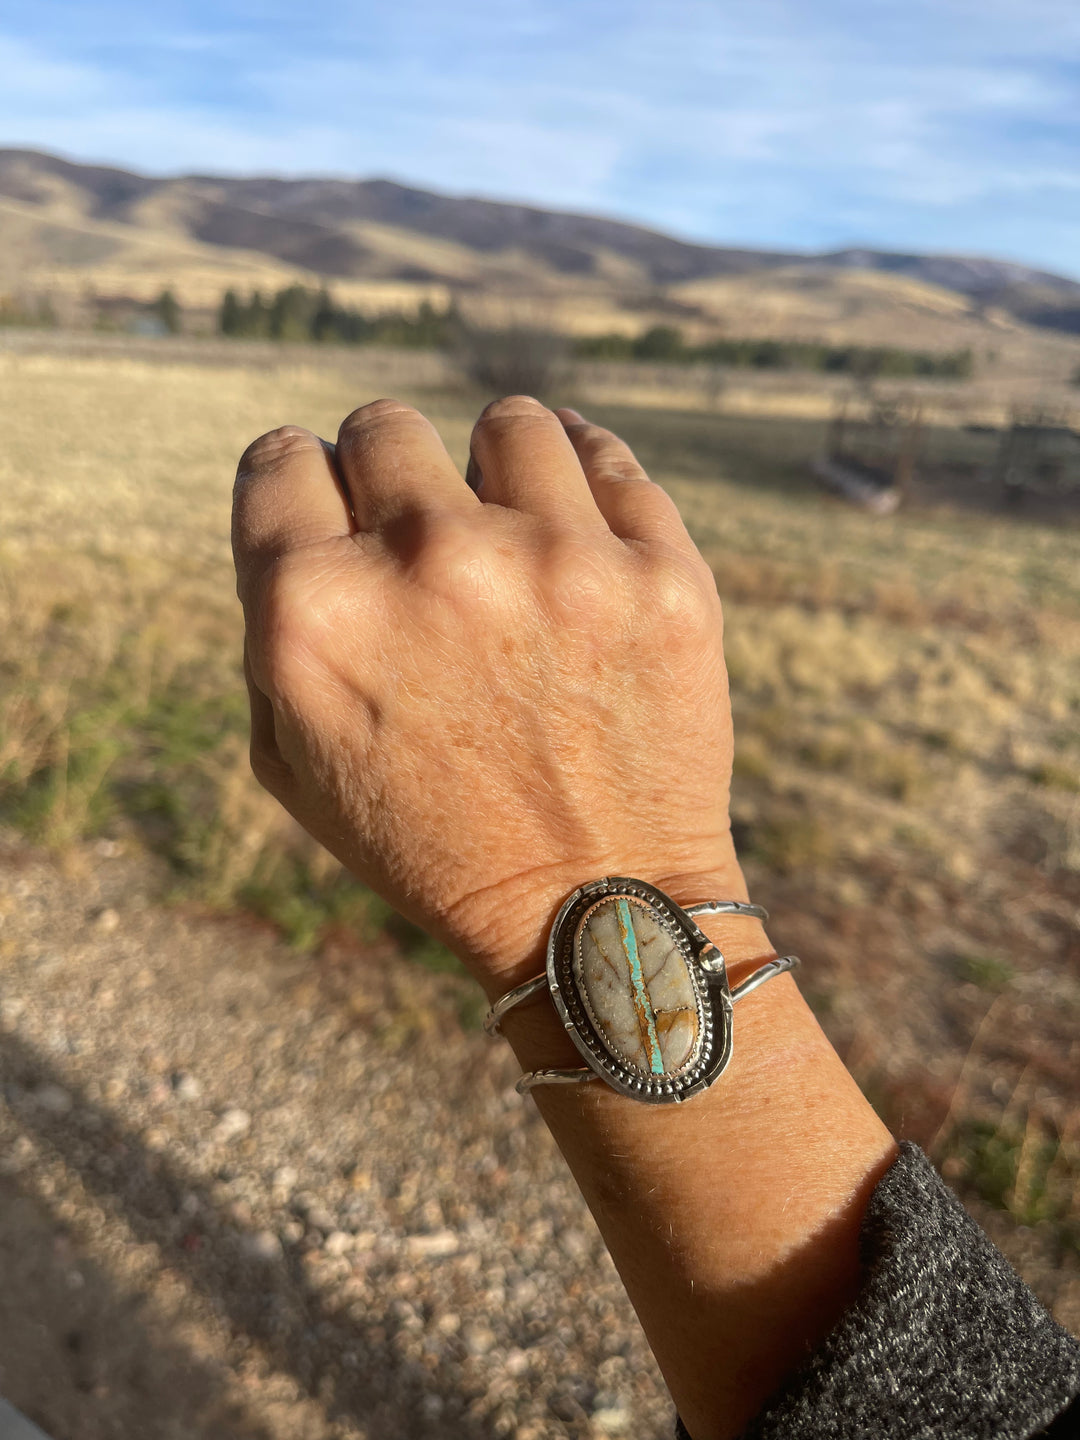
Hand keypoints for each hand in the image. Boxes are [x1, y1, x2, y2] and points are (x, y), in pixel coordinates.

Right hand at [232, 396, 744, 996]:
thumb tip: (307, 516)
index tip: (338, 518)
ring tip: (512, 534)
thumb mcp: (292, 758)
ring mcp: (555, 560)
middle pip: (386, 427)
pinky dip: (584, 483)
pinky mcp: (659, 573)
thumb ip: (276, 622)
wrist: (596, 910)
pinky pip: (606, 459)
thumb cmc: (431, 842)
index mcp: (316, 610)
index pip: (282, 460)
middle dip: (393, 478)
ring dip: (496, 471)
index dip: (304, 489)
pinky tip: (576, 532)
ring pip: (507, 423)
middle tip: (425, 544)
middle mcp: (429, 562)